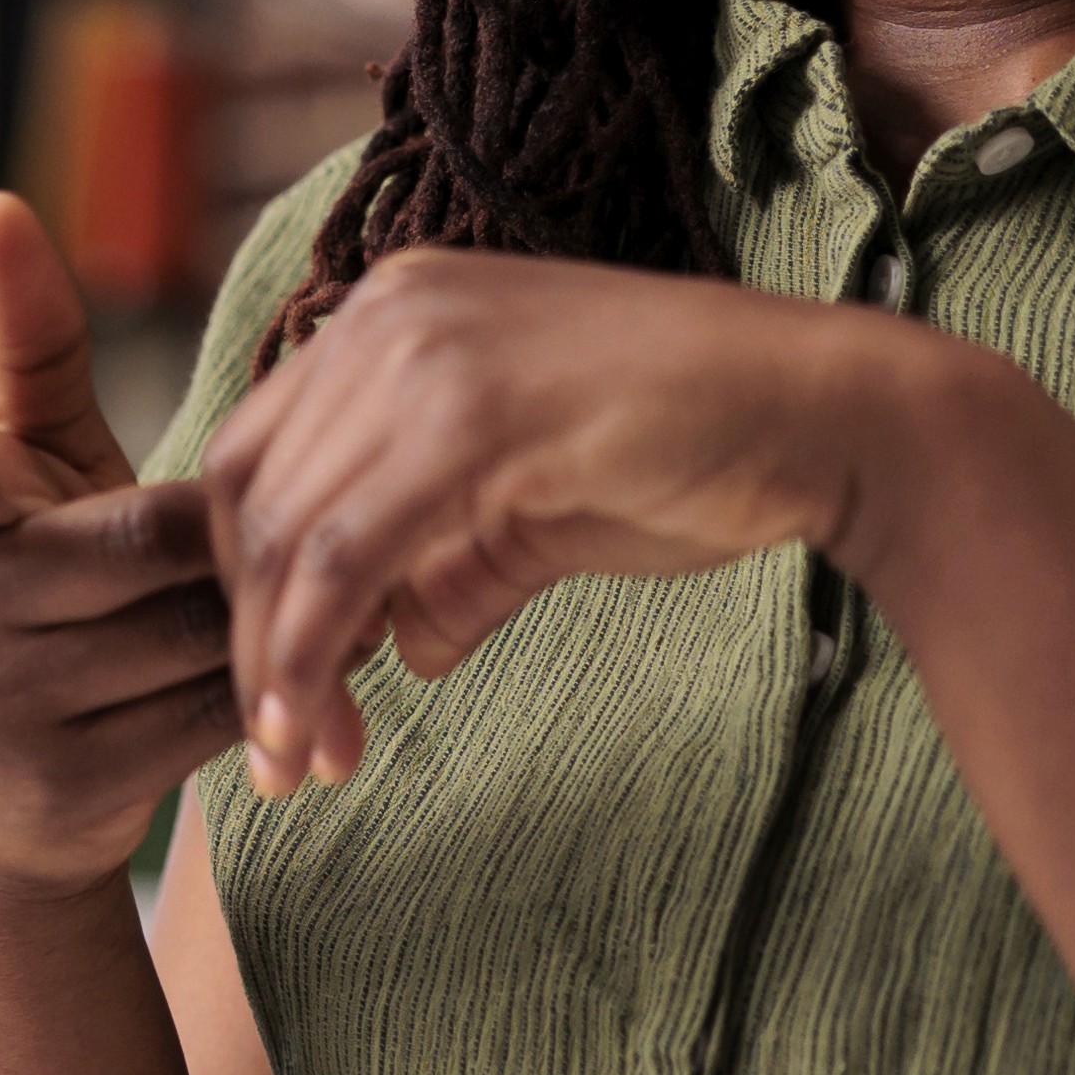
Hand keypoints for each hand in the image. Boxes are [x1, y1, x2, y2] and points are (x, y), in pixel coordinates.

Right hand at [0, 195, 242, 905]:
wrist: (11, 802)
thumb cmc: (36, 584)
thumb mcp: (26, 467)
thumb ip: (28, 346)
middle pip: (148, 539)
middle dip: (227, 535)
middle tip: (295, 517)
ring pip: (196, 626)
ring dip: (265, 609)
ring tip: (307, 588)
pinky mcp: (68, 783)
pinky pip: (216, 708)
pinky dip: (274, 686)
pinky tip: (300, 669)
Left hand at [203, 249, 891, 790]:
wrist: (826, 418)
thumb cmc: (693, 457)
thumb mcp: (531, 514)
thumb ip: (445, 565)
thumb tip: (392, 648)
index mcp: (392, 312)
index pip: (258, 457)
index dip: (248, 587)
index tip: (279, 695)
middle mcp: (388, 311)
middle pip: (248, 497)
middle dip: (249, 638)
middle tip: (284, 755)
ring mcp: (425, 349)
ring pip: (287, 535)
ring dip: (279, 667)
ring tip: (308, 763)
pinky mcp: (471, 413)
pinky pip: (346, 555)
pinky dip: (313, 654)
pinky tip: (331, 730)